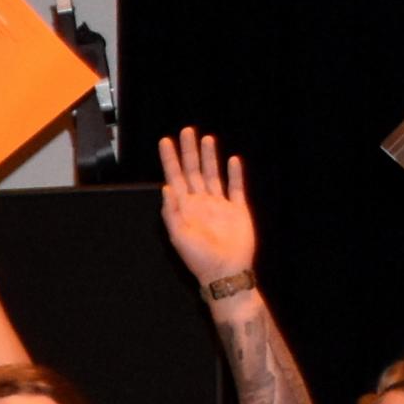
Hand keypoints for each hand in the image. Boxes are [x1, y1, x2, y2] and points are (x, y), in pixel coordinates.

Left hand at [155, 127, 259, 285]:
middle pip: (193, 171)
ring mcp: (220, 205)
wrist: (226, 272)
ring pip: (213, 175)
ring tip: (207, 139)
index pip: (175, 178)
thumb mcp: (179, 237)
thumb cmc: (199, 259)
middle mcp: (201, 203)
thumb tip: (165, 188)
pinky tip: (233, 161)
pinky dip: (235, 174)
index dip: (170, 160)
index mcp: (184, 208)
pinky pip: (236, 188)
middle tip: (186, 131)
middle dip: (189, 151)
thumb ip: (172, 212)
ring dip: (210, 157)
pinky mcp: (238, 210)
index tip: (165, 142)